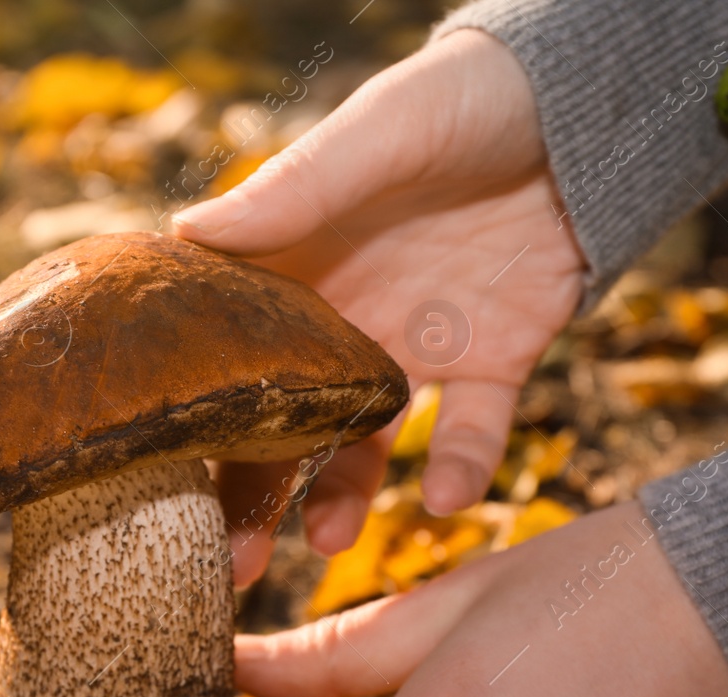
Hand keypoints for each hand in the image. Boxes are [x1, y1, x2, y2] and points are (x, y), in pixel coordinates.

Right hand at [172, 29, 585, 585]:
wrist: (579, 107)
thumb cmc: (459, 100)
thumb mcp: (377, 134)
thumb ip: (296, 188)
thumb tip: (187, 228)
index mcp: (298, 269)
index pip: (226, 354)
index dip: (190, 416)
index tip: (148, 477)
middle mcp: (345, 321)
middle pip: (282, 423)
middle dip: (252, 494)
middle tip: (227, 566)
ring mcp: (417, 348)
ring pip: (364, 443)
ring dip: (342, 497)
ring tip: (326, 543)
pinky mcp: (495, 363)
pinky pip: (472, 432)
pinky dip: (462, 467)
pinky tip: (446, 496)